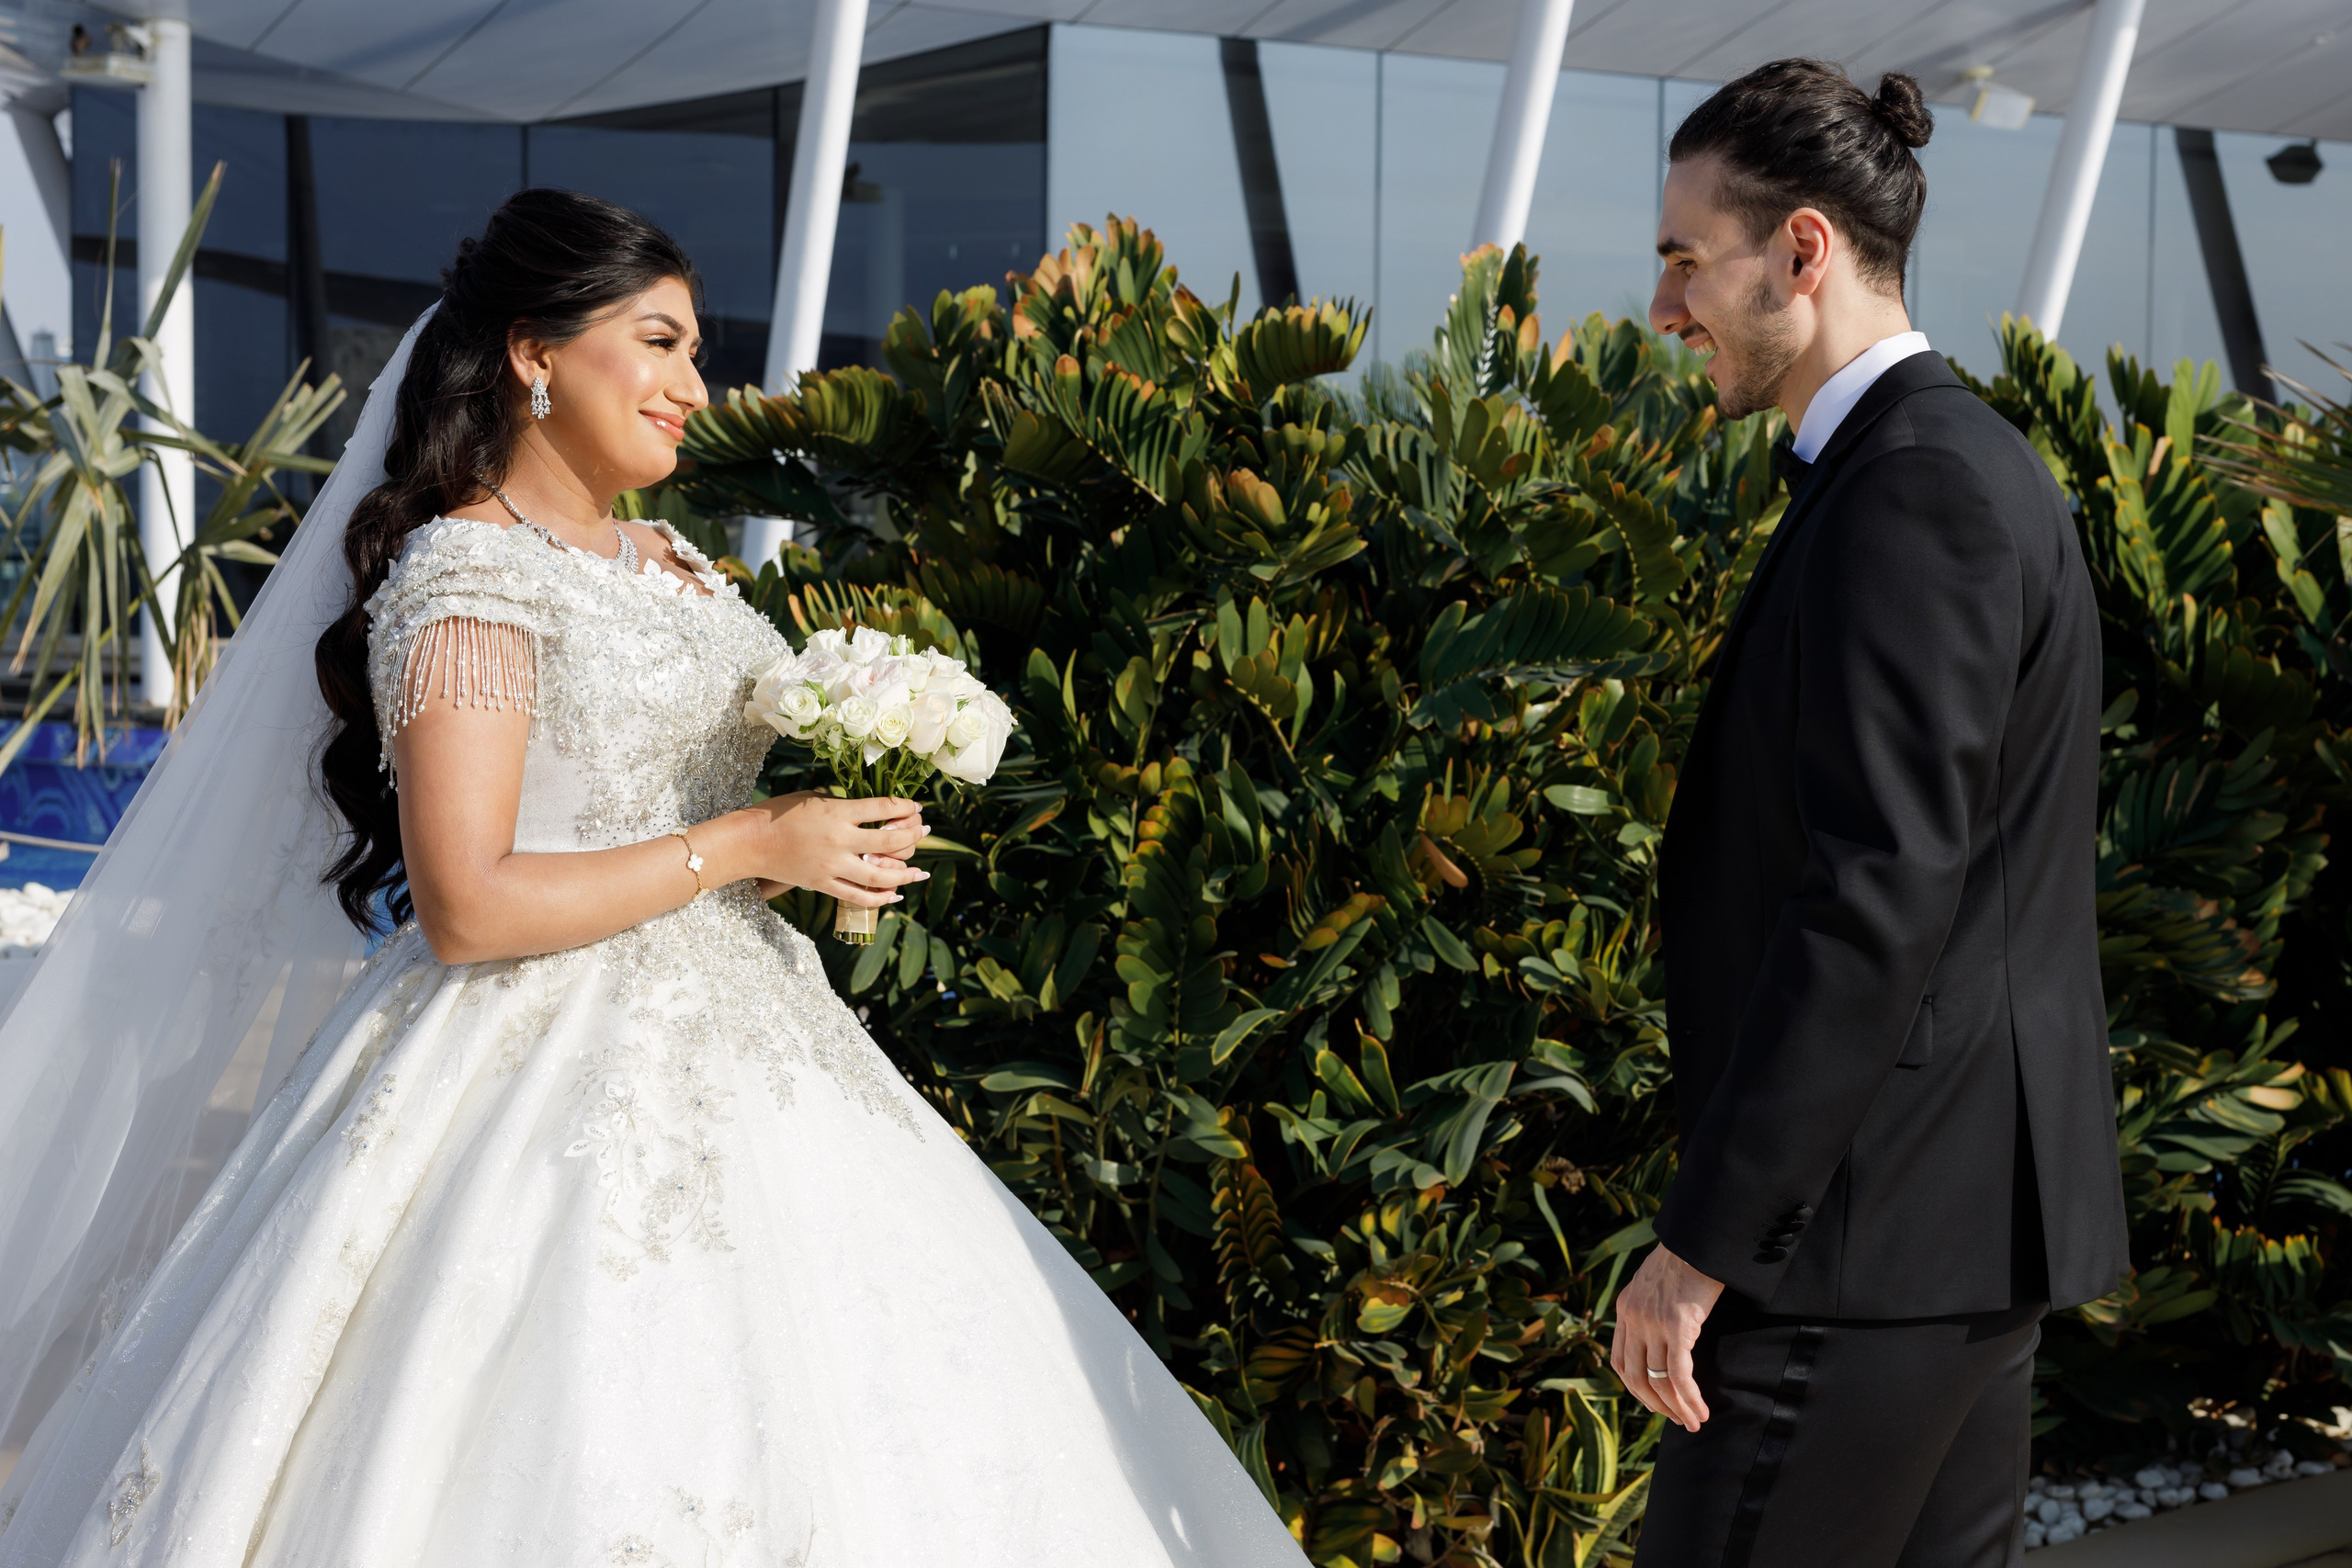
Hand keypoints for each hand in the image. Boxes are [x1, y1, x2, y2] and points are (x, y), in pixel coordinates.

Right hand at [720, 793, 927, 906]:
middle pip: (889, 842)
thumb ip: (844, 806)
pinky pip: (857, 896)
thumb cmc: (780, 813)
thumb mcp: (814, 798)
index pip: (883, 809)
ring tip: (920, 871)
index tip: (915, 807)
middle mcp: (839, 840)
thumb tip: (874, 812)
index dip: (905, 807)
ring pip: (879, 875)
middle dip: (913, 835)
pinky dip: (880, 898)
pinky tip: (895, 895)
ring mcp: (832, 865)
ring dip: (905, 873)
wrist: (751, 841)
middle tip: (924, 831)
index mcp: (837, 812)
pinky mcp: (823, 884)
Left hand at [1610, 1243, 1723, 1430]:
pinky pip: (1679, 1374)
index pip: (1620, 1360)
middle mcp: (1633, 1319)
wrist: (1698, 1240)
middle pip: (1636, 1377)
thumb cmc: (1685, 1260)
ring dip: (1677, 1407)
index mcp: (1624, 1309)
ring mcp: (1653, 1324)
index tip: (1653, 1402)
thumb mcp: (1654, 1284)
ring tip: (1693, 1422)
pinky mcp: (1677, 1327)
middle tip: (1675, 1420)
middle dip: (1655, 1404)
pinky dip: (1689, 1397)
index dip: (1635, 1387)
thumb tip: (1659, 1335)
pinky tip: (1700, 1410)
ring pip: (1658, 1380)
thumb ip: (1649, 1308)